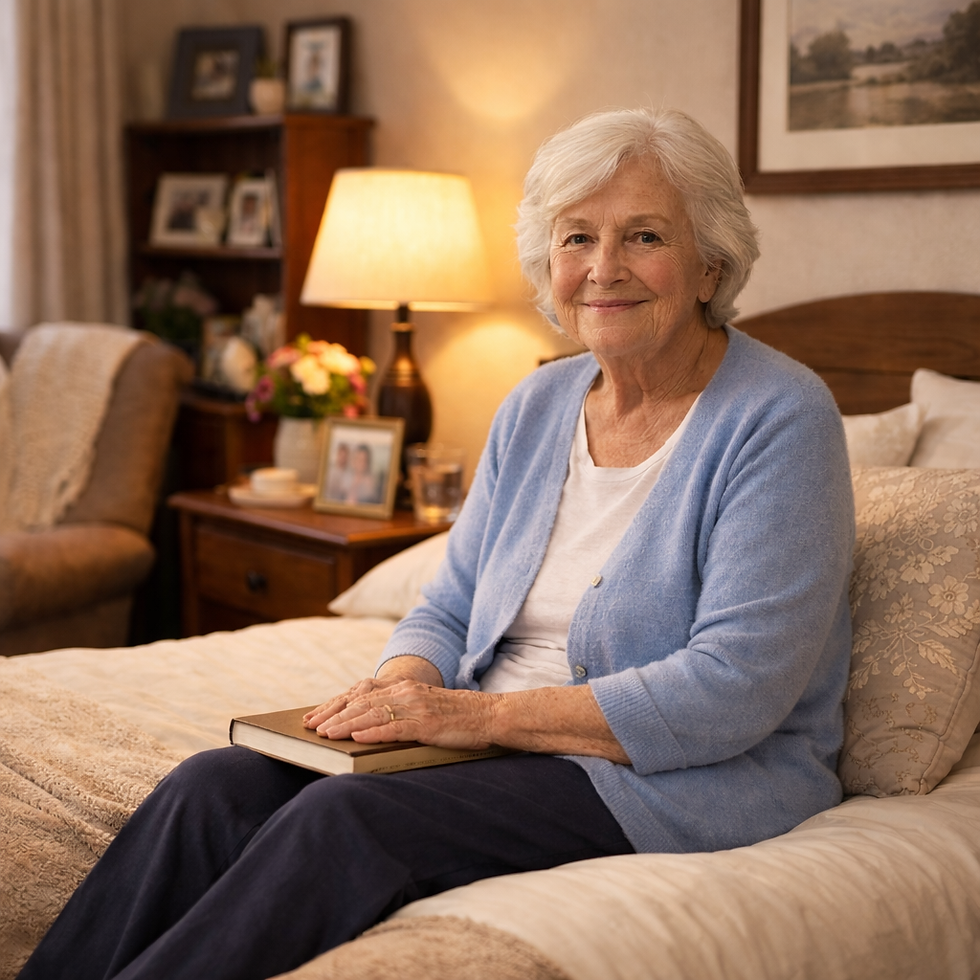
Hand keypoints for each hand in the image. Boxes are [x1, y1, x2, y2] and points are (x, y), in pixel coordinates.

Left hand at [309, 679, 496, 750]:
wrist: (490, 715)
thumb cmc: (457, 716)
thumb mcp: (424, 707)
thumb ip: (400, 711)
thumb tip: (368, 727)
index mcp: (405, 687)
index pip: (361, 694)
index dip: (336, 705)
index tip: (315, 716)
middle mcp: (407, 692)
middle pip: (362, 702)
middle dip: (334, 715)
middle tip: (312, 728)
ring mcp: (417, 707)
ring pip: (373, 714)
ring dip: (346, 725)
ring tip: (326, 735)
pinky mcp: (427, 724)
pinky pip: (395, 728)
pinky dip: (373, 732)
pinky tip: (357, 738)